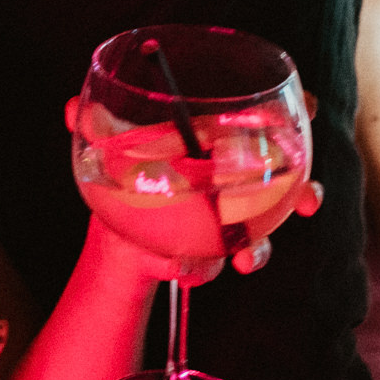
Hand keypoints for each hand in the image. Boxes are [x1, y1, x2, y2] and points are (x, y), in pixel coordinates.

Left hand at [66, 95, 317, 277]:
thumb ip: (95, 125)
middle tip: (307, 200)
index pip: (269, 115)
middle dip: (306, 187)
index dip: (297, 108)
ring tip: (248, 260)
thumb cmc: (126, 172)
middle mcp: (240, 171)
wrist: (120, 224)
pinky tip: (192, 273)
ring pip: (270, 227)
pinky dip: (215, 267)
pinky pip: (234, 256)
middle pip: (290, 174)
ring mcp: (239, 213)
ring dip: (266, 243)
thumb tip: (72, 106)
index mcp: (218, 134)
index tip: (306, 107)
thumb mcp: (110, 148)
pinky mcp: (223, 248)